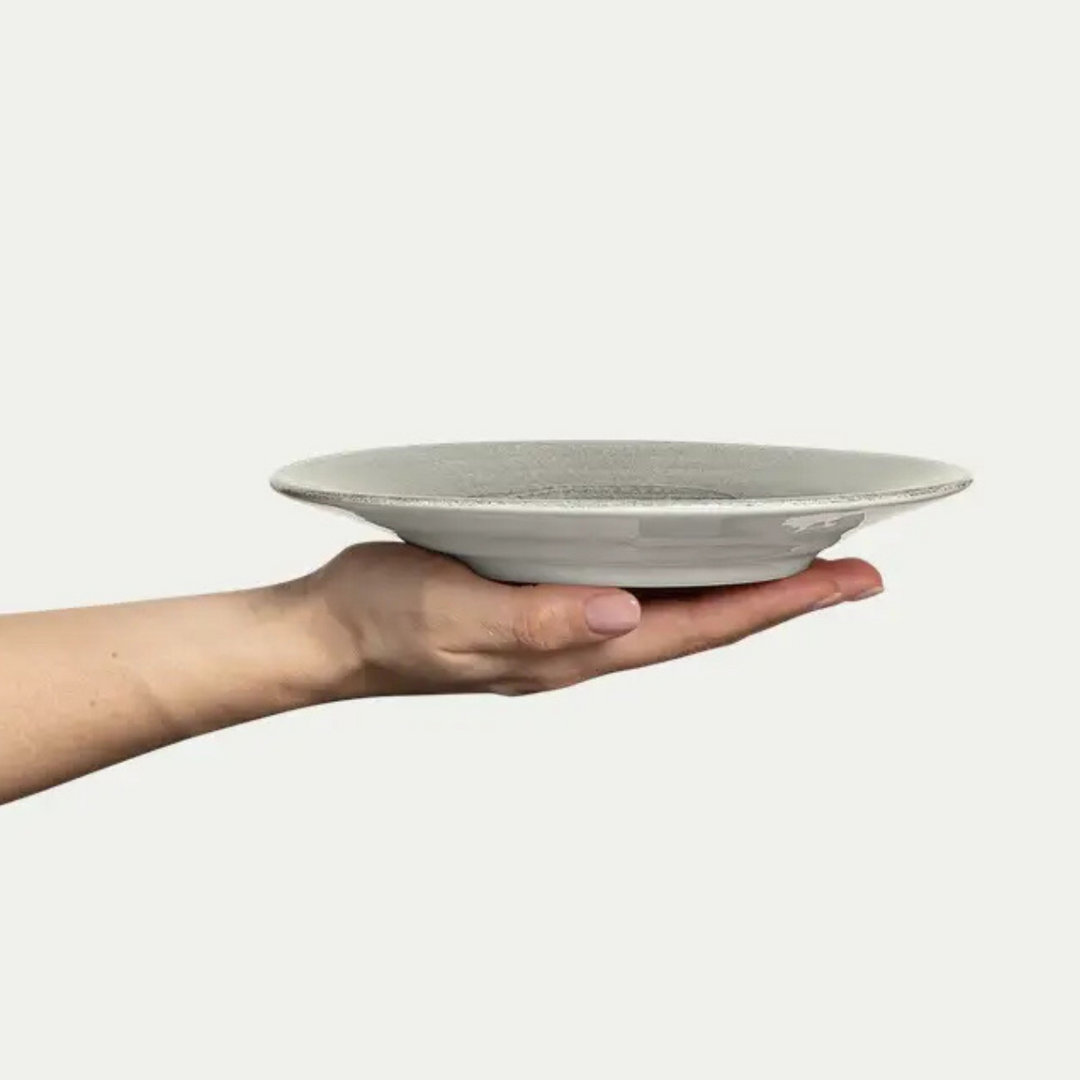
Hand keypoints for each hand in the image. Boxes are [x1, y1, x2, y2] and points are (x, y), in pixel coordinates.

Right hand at [295, 542, 883, 697]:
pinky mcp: (541, 608)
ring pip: (676, 612)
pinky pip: (635, 599)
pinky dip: (682, 581)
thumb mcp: (453, 619)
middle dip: (783, 599)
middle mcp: (583, 645)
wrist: (331, 635)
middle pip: (706, 623)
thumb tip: (623, 615)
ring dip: (740, 592)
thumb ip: (538, 622)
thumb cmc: (383, 624)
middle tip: (851, 571)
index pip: (700, 626)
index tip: (850, 580)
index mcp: (574, 651)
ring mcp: (564, 630)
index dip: (780, 604)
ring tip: (793, 568)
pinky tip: (687, 564)